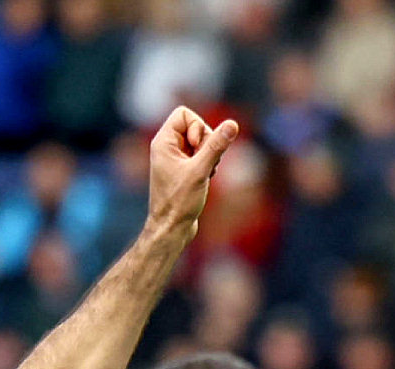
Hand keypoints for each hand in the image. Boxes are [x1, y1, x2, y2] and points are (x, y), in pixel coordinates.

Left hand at [145, 106, 238, 237]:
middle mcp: (167, 148)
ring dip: (210, 155)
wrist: (171, 228)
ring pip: (202, 142)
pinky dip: (209, 164)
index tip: (196, 147)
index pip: (184, 113)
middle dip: (207, 142)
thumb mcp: (200, 171)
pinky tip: (206, 180)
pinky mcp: (184, 169)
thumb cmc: (179, 202)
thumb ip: (216, 146)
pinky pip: (203, 155)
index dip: (197, 126)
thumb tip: (232, 124)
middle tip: (204, 163)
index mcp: (163, 142)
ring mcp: (176, 158)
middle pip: (196, 126)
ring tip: (205, 174)